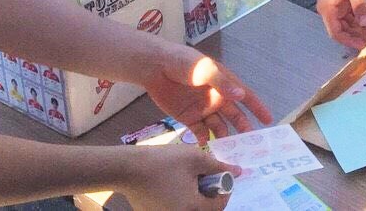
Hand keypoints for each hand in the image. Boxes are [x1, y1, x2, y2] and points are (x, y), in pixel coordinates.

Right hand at [120, 142, 236, 210]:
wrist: (128, 168)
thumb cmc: (164, 161)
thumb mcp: (196, 159)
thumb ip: (218, 167)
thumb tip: (237, 172)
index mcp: (192, 208)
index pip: (219, 206)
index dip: (224, 190)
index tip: (220, 176)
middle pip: (205, 210)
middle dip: (209, 195)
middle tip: (205, 177)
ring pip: (190, 209)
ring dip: (195, 197)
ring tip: (189, 178)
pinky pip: (175, 208)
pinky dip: (180, 199)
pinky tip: (174, 184)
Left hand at [142, 46, 273, 141]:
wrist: (156, 67)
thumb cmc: (184, 63)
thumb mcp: (205, 70)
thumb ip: (222, 83)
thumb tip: (242, 96)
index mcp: (224, 84)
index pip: (246, 96)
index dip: (257, 108)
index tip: (268, 121)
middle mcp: (217, 98)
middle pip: (234, 116)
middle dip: (243, 128)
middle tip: (250, 144)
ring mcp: (203, 108)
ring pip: (218, 126)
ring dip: (224, 136)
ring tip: (229, 149)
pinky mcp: (188, 117)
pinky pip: (200, 131)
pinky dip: (204, 139)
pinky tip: (206, 145)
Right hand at [317, 0, 365, 48]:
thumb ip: (359, 6)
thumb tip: (365, 23)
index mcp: (327, 9)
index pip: (336, 33)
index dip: (350, 41)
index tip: (364, 44)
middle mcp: (330, 10)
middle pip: (345, 28)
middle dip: (361, 31)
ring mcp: (337, 5)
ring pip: (351, 20)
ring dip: (364, 20)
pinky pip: (353, 11)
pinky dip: (364, 10)